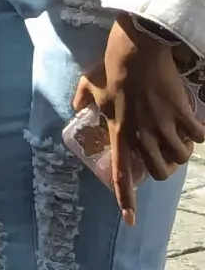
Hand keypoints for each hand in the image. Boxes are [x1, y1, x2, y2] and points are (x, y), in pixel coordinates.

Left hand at [72, 19, 202, 223]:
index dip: (125, 199)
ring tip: (179, 140)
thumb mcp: (89, 84)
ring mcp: (163, 124)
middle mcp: (142, 134)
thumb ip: (82, 99)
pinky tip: (195, 127)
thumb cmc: (111, 66)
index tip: (130, 220)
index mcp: (118, 131)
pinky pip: (199, 135)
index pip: (120, 173)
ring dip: (182, 152)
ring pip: (182, 156)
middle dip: (165, 169)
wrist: (136, 49)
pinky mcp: (181, 112)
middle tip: (164, 156)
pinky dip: (199, 135)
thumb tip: (76, 106)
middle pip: (162, 171)